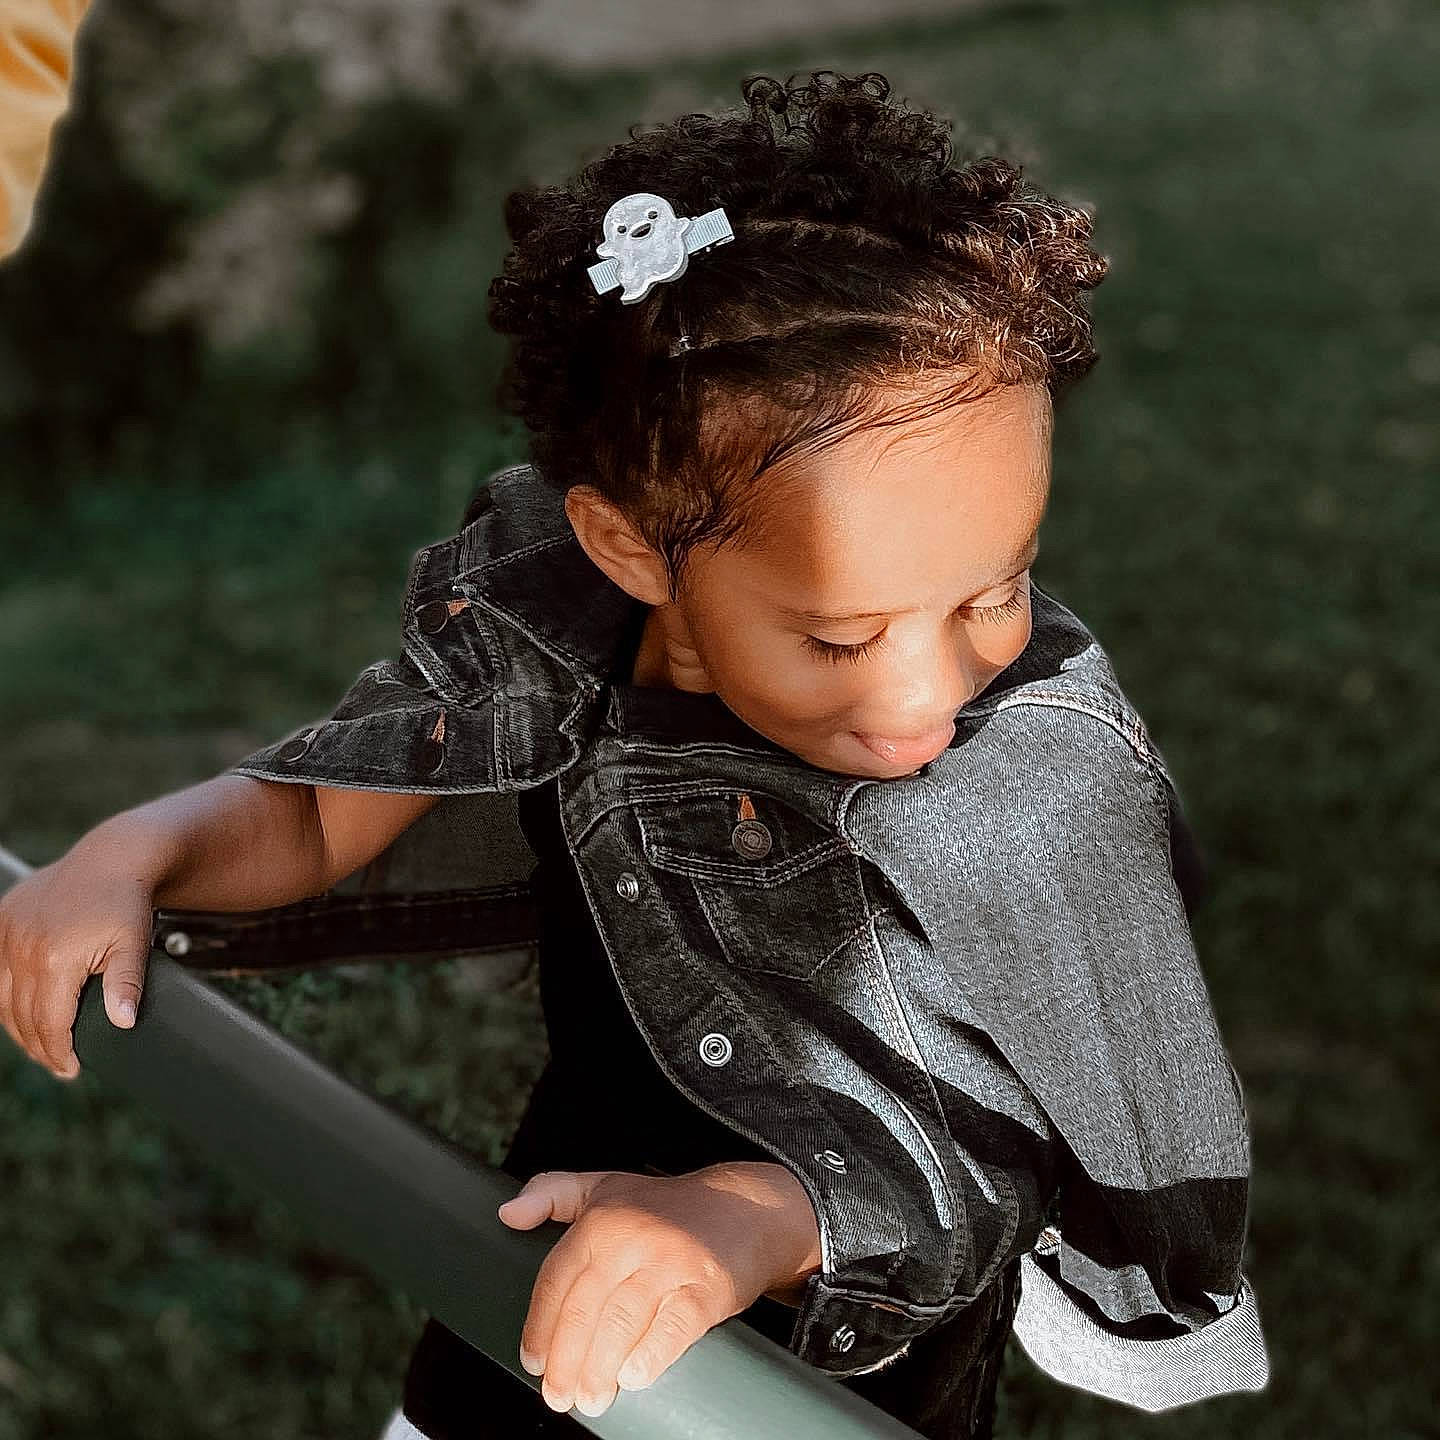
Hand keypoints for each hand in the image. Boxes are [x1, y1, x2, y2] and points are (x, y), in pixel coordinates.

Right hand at [0, 855, 153, 1079]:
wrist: (111, 859)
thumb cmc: (125, 902)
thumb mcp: (134, 943)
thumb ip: (127, 984)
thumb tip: (123, 1022)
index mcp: (54, 959)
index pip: (49, 1023)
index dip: (59, 1051)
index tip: (71, 1070)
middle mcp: (23, 948)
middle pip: (23, 1017)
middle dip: (40, 1047)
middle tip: (59, 1065)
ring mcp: (8, 934)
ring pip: (4, 998)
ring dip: (20, 1026)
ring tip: (43, 1044)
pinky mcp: (2, 920)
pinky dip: (9, 995)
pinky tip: (26, 1010)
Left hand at [496, 1161, 821, 1417]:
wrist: (745, 1207)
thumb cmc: (666, 1206)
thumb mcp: (604, 1186)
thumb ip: (551, 1193)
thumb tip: (506, 1215)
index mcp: (601, 1219)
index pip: (557, 1280)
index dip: (539, 1326)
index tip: (532, 1361)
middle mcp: (633, 1237)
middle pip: (585, 1308)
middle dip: (565, 1360)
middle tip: (558, 1395)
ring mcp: (672, 1260)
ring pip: (622, 1322)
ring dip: (599, 1368)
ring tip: (590, 1398)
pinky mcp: (708, 1285)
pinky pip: (674, 1325)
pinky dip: (651, 1354)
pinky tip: (634, 1377)